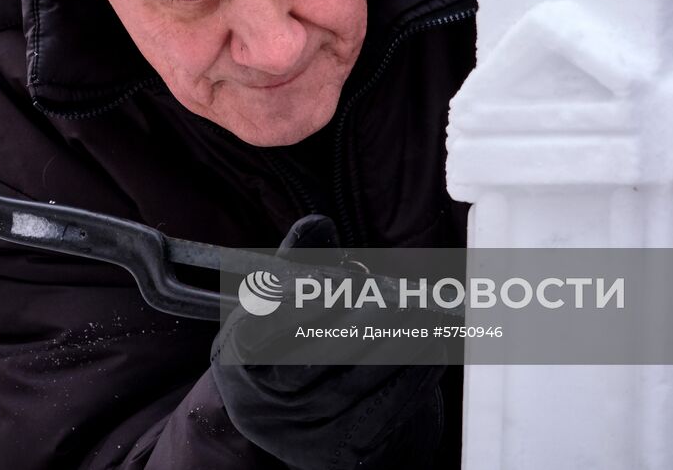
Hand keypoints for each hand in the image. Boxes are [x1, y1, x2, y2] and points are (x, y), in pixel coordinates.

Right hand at [209, 214, 445, 469]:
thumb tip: (317, 226)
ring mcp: (304, 436)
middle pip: (314, 359)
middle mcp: (263, 406)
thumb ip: (297, 262)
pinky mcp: (345, 454)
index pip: (256, 334)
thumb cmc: (293, 345)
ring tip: (424, 310)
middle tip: (392, 294)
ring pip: (357, 382)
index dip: (292, 308)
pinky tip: (434, 345)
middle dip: (358, 320)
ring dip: (397, 341)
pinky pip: (386, 410)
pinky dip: (415, 375)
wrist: (309, 424)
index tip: (331, 282)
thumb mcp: (280, 306)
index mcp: (238, 359)